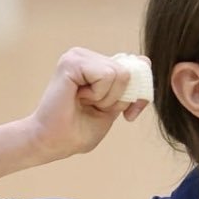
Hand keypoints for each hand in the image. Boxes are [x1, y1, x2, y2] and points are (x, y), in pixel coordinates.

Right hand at [28, 48, 150, 160]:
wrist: (52, 142)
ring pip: (119, 73)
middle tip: (92, 107)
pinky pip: (106, 75)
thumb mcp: (113, 109)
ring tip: (83, 102)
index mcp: (97, 66)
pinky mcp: (72, 61)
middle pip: (129, 72)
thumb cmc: (77, 131)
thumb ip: (128, 89)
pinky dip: (97, 94)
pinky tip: (79, 98)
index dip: (137, 92)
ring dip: (106, 98)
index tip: (128, 116)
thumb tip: (145, 63)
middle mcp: (87, 56)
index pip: (135, 66)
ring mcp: (79, 56)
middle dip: (117, 99)